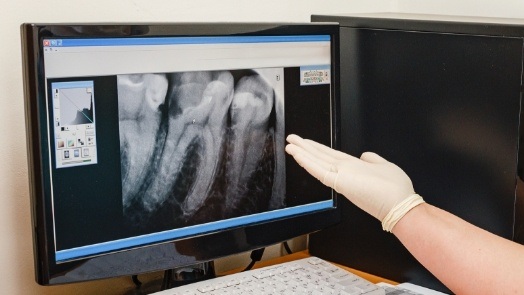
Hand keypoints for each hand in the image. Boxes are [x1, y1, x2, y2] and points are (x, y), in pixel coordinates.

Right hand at [285, 134, 415, 221]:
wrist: (399, 205)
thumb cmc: (395, 191)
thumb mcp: (384, 167)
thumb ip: (373, 160)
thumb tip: (365, 154)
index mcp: (353, 168)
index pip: (330, 157)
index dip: (317, 149)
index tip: (306, 143)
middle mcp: (344, 172)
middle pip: (320, 157)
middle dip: (305, 148)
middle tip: (291, 140)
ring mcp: (340, 177)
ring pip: (317, 162)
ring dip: (302, 152)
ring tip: (289, 144)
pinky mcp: (339, 182)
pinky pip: (319, 170)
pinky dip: (307, 162)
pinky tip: (297, 154)